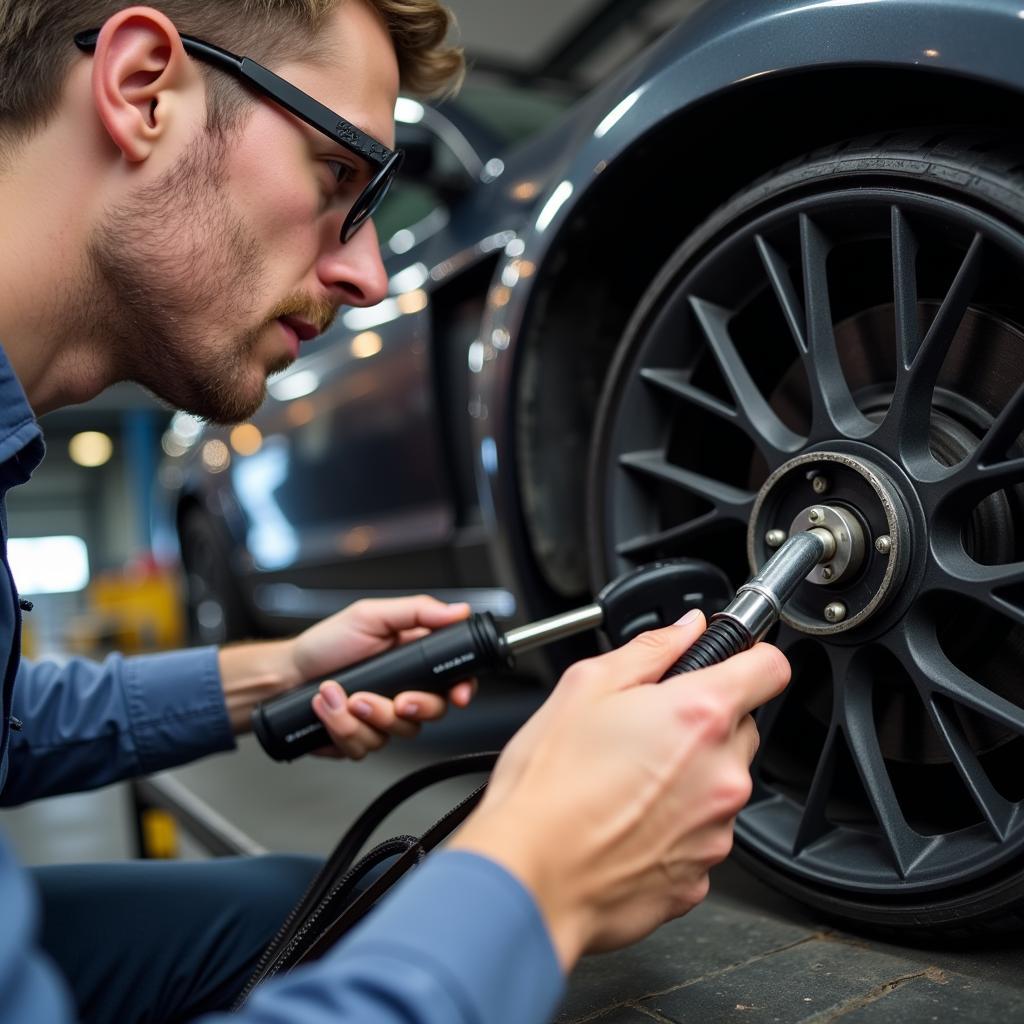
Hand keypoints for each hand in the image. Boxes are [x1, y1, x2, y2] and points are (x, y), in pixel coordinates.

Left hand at [289, 596, 476, 759]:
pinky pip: (366, 747)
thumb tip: (458, 611)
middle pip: (433, 713)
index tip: (456, 695)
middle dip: (407, 708)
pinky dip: (341, 728)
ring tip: (337, 695)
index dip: (462, 689)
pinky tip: (327, 708)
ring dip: (362, 717)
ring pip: (397, 734)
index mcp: (413, 661)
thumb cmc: (325, 643)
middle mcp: (403, 692)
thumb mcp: (371, 615)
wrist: (286, 675)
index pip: (454, 679)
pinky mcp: (362, 739)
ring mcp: (384, 719)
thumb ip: (417, 612)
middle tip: (382, 698)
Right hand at [448, 611, 789, 968]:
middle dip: (704, 721)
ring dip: (690, 775)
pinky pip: (702, 833)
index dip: (750, 656)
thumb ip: (649, 650)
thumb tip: (686, 630)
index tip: (729, 662)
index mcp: (699, 715)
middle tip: (646, 729)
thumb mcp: (585, 687)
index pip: (771, 667)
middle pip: (742, 727)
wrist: (530, 876)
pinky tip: (628, 819)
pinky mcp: (702, 874)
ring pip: (721, 782)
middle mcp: (722, 773)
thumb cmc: (548, 786)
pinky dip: (676, 823)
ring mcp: (717, 829)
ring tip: (626, 780)